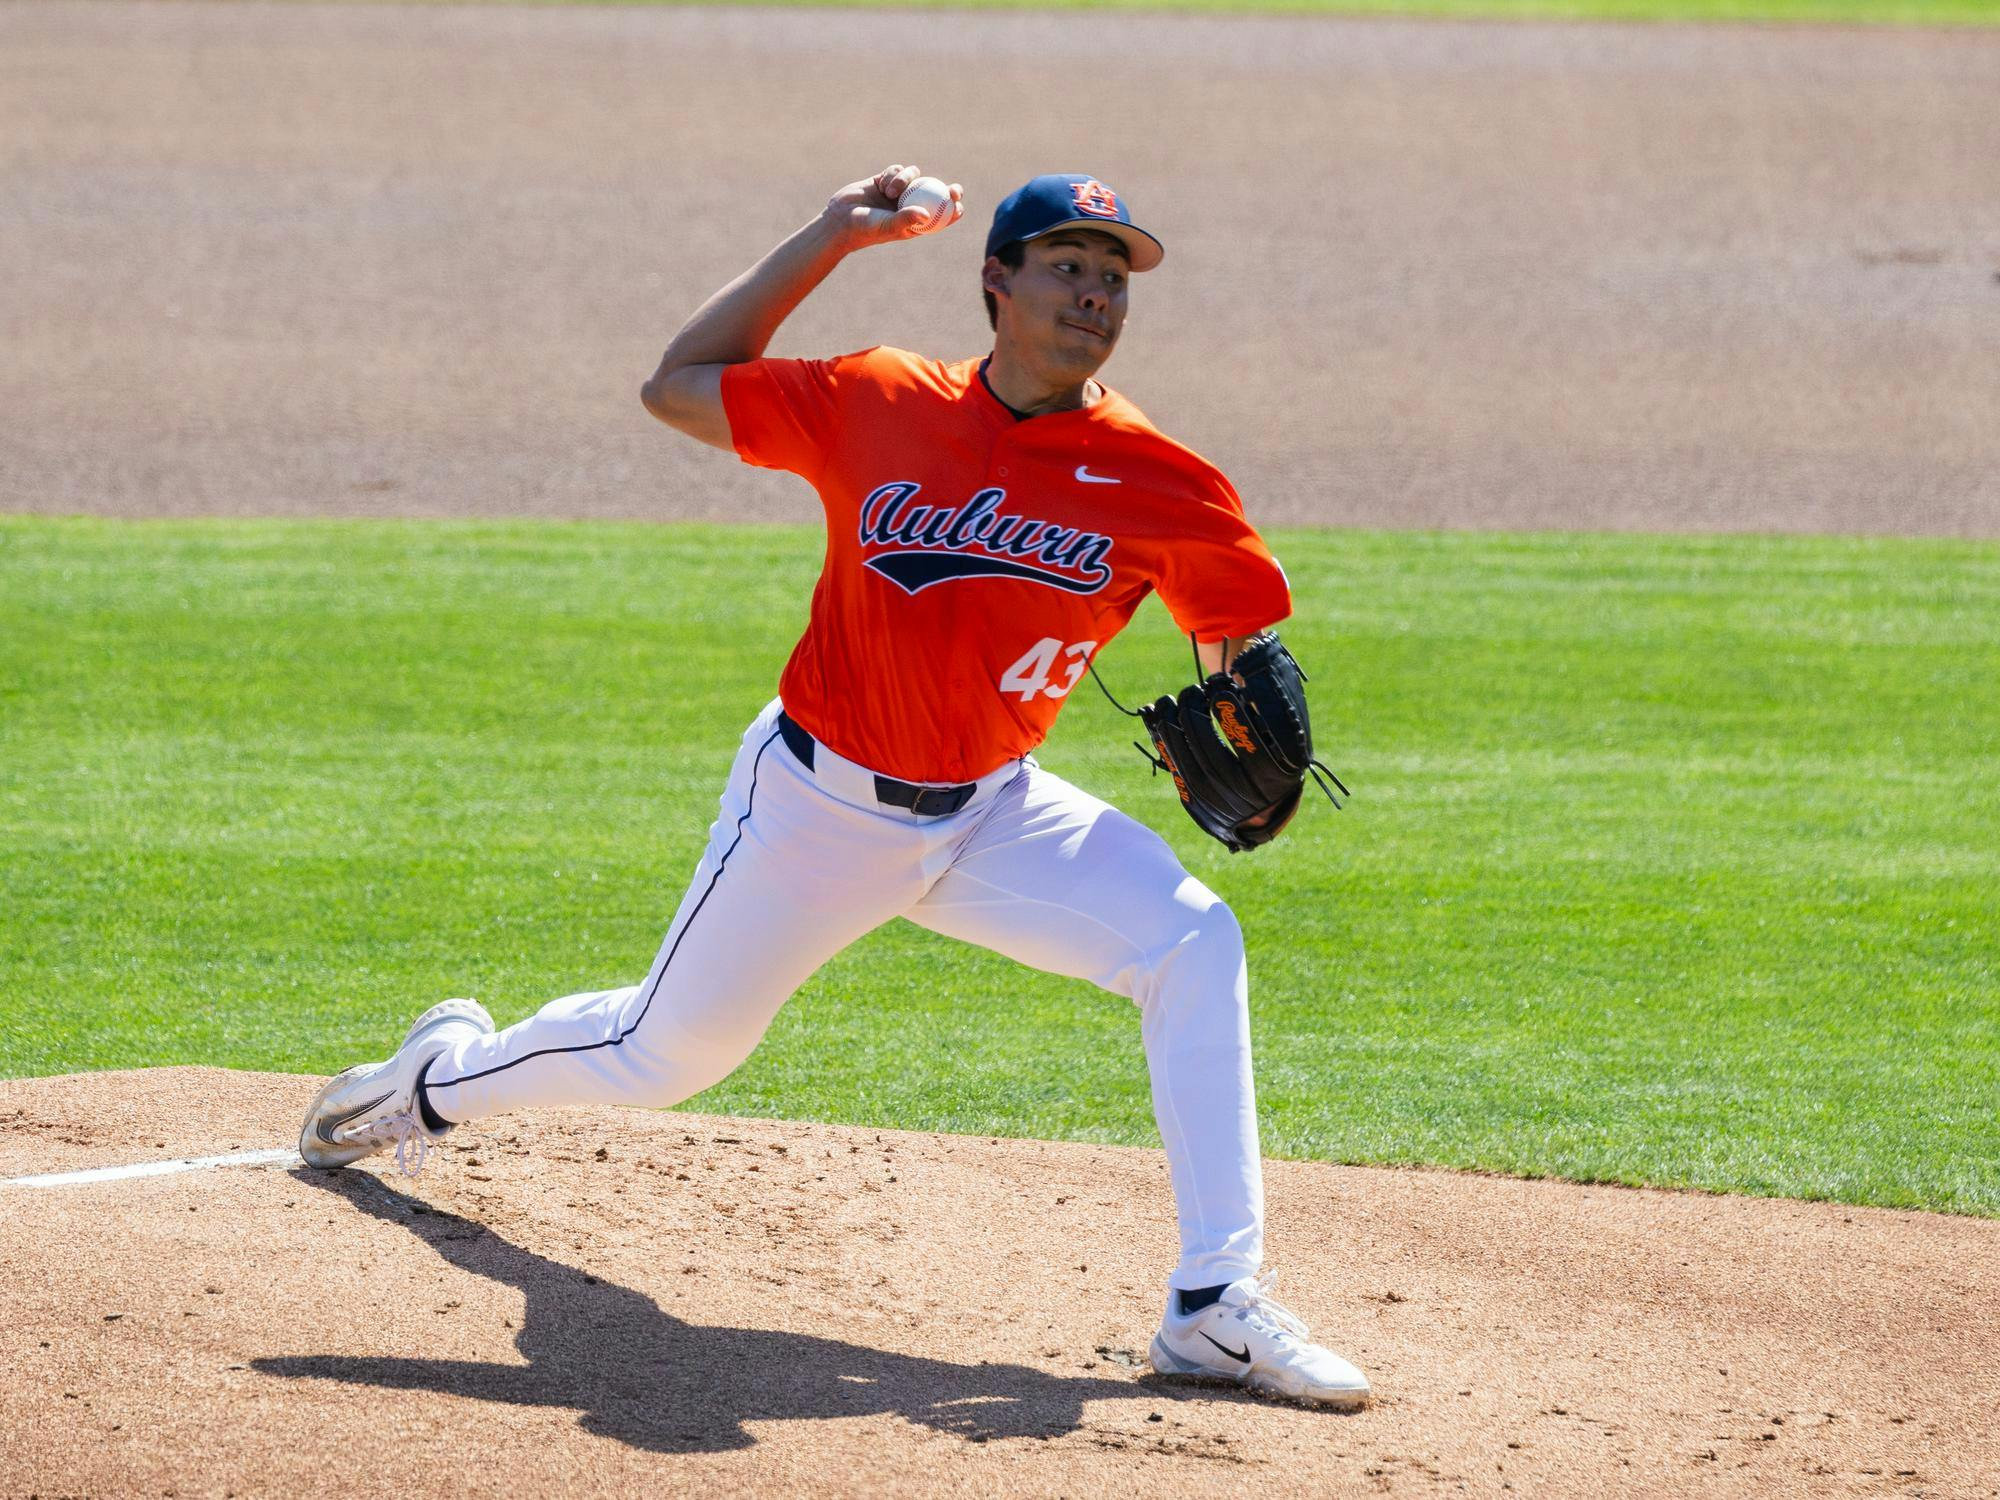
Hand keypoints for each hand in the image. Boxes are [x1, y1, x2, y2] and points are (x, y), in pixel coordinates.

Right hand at [824, 164, 963, 251]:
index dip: (953, 208)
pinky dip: (893, 175)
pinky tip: (882, 185)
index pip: (941, 216)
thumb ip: (906, 219)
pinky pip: (898, 169)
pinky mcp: (885, 179)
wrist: (839, 219)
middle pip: (937, 193)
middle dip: (948, 190)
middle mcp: (910, 205)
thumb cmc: (865, 229)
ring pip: (915, 176)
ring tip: (889, 192)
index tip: (957, 203)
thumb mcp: (888, 226)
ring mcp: (899, 191)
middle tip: (953, 190)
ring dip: (905, 179)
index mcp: (915, 222)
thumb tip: (927, 214)